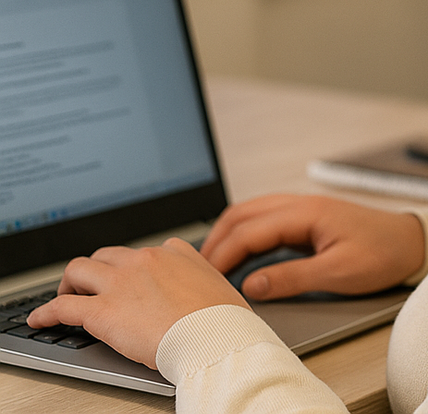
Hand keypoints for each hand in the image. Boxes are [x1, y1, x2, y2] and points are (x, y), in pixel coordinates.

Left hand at [26, 238, 249, 369]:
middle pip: (107, 255)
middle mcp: (145, 260)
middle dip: (97, 271)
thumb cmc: (225, 321)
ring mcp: (121, 282)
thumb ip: (204, 282)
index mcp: (176, 254)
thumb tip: (207, 294)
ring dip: (69, 284)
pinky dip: (46, 312)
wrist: (215, 338)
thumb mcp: (221, 288)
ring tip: (66, 298)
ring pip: (79, 269)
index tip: (131, 280)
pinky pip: (62, 306)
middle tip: (94, 289)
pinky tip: (41, 320)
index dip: (134, 267)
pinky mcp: (102, 310)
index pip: (146, 251)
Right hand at [199, 194, 424, 300]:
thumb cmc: (383, 254)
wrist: (413, 242)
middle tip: (197, 270)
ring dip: (228, 235)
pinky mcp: (308, 219)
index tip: (204, 278)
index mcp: (306, 213)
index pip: (249, 230)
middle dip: (215, 240)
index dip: (222, 254)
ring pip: (251, 214)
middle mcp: (301, 204)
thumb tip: (250, 285)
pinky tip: (240, 255)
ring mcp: (304, 209)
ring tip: (211, 264)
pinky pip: (266, 220)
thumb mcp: (338, 273)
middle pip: (242, 214)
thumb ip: (292, 278)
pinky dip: (245, 235)